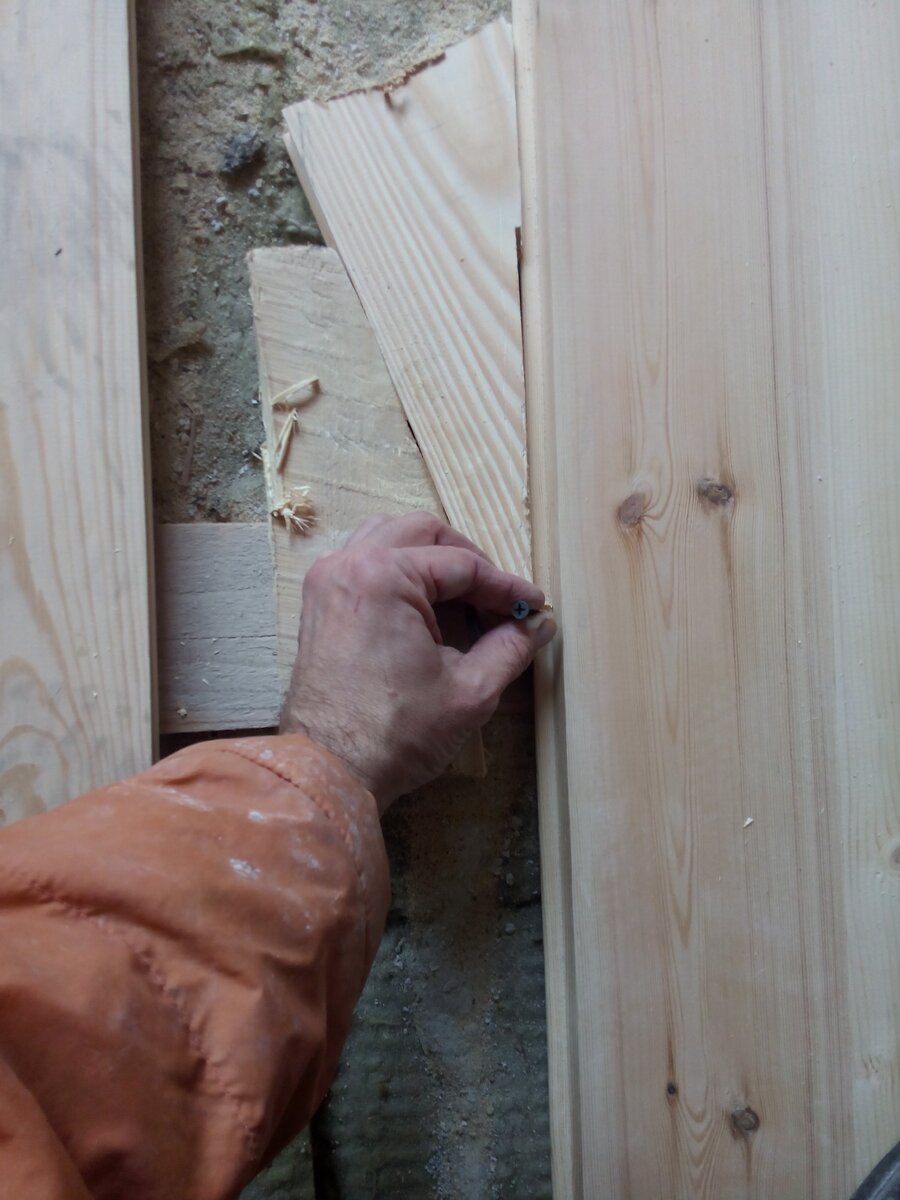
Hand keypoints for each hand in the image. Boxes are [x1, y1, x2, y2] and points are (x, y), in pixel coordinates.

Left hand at [280, 513, 556, 812]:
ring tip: (465, 600)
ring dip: (432, 560)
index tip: (534, 606)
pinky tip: (426, 610)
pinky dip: (400, 574)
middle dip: (470, 563)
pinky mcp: (320, 604)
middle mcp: (349, 564)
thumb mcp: (470, 691)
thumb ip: (511, 647)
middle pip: (424, 534)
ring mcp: (328, 582)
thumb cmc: (394, 735)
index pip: (462, 564)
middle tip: (502, 600)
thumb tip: (539, 625)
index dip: (506, 585)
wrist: (330, 771)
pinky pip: (365, 563)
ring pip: (390, 539)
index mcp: (383, 576)